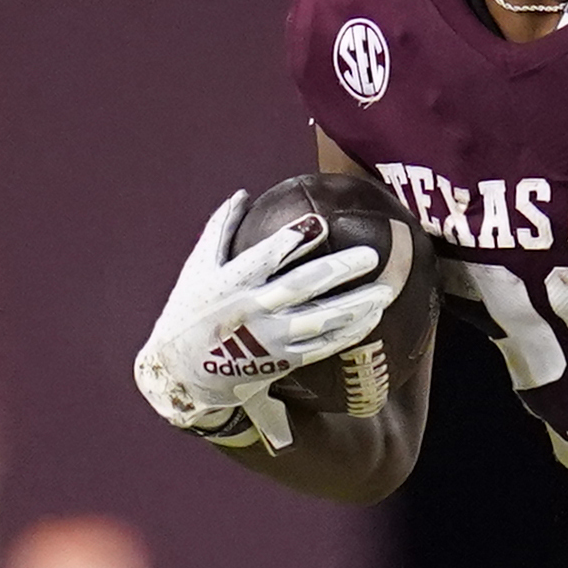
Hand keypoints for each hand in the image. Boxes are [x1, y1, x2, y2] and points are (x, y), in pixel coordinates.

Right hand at [132, 189, 392, 450]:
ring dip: (355, 307)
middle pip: (301, 288)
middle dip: (338, 271)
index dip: (292, 241)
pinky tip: (372, 318)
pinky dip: (348, 333)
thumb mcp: (196, 269)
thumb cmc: (190, 311)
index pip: (263, 258)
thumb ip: (220, 231)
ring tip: (385, 291)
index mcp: (229, 284)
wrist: (182, 373)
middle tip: (371, 256)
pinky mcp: (281, 363)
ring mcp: (268, 341)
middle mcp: (251, 312)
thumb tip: (242, 193)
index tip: (318, 222)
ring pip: (319, 322)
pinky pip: (322, 347)